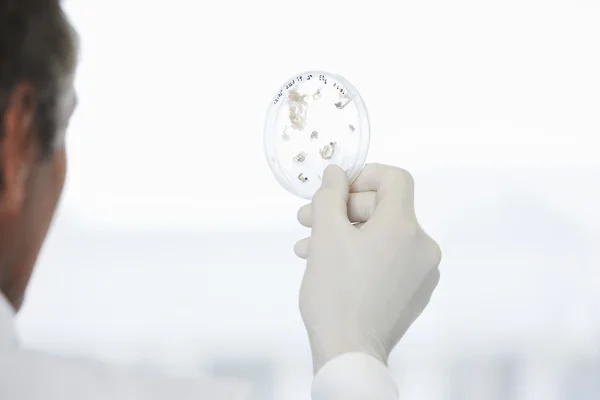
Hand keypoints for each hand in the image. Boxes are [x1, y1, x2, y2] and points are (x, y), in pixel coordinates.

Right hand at [295, 163, 441, 373]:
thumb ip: (330, 195)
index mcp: (405, 227)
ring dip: (345, 234)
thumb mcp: (326, 235)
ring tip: (309, 247)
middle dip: (342, 210)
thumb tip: (336, 173)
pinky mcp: (415, 292)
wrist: (350, 354)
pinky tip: (331, 266)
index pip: (394, 179)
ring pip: (382, 236)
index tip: (336, 190)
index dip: (363, 176)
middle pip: (383, 209)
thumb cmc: (336, 293)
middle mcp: (423, 246)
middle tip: (307, 219)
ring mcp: (423, 272)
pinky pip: (389, 260)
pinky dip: (362, 255)